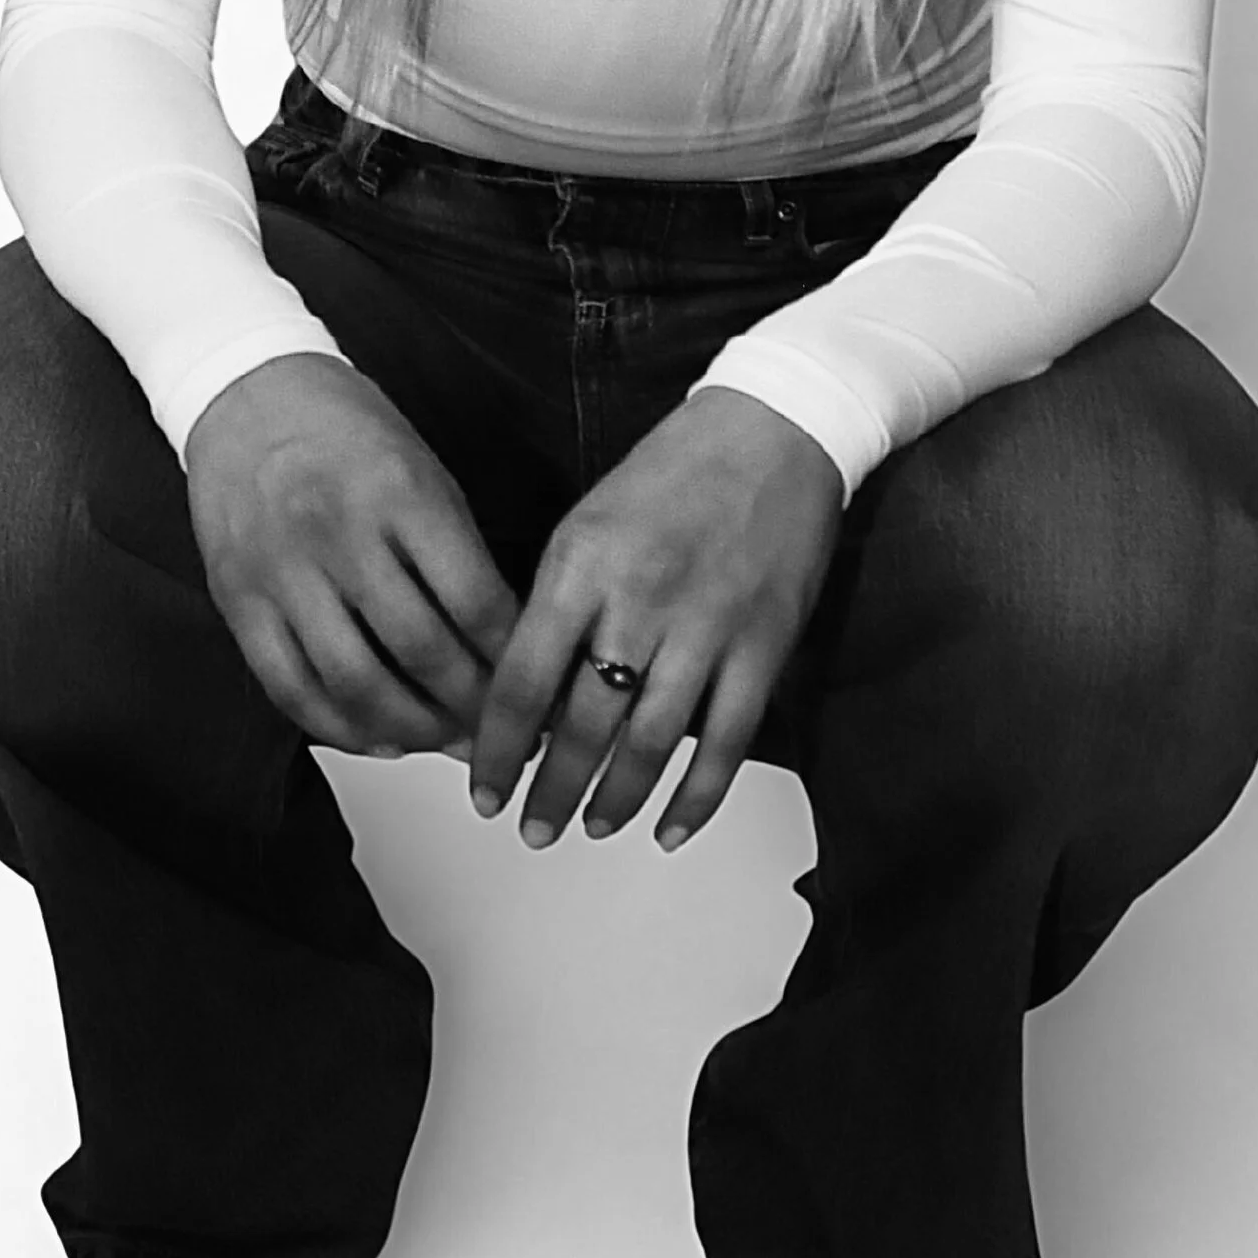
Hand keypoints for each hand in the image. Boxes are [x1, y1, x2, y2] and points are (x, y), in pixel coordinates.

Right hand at [186, 355, 520, 757]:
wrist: (246, 392)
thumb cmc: (346, 428)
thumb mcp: (422, 469)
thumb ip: (456, 552)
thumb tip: (499, 643)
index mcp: (400, 493)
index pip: (474, 601)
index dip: (511, 660)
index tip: (535, 687)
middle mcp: (339, 534)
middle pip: (421, 651)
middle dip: (471, 706)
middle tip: (501, 731)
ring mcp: (282, 572)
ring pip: (355, 683)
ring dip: (412, 728)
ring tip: (446, 741)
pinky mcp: (238, 601)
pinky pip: (291, 688)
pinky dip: (340, 727)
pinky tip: (378, 737)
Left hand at [467, 389, 844, 852]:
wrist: (775, 428)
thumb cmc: (673, 470)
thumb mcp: (588, 521)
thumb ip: (557, 604)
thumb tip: (525, 696)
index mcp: (582, 564)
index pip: (522, 681)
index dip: (496, 749)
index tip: (481, 791)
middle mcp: (639, 601)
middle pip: (583, 725)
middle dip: (551, 790)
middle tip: (532, 829)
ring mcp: (707, 627)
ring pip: (651, 744)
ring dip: (615, 799)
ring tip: (591, 828)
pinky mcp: (765, 645)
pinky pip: (727, 741)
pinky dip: (698, 796)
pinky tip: (671, 829)